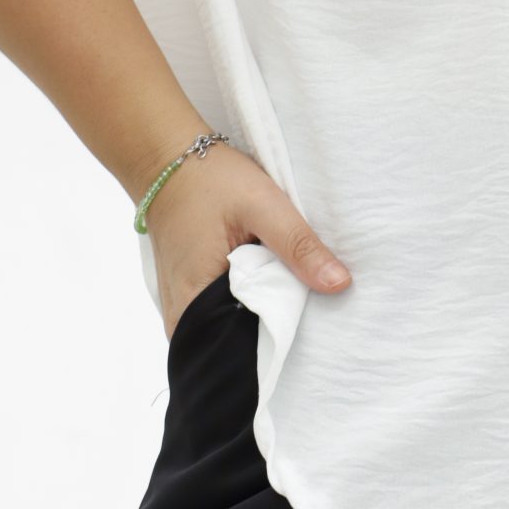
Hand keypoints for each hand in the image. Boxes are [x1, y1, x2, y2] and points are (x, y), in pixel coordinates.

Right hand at [145, 137, 353, 337]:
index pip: (247, 347)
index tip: (310, 313)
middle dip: (273, 323)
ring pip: (232, 327)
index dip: (283, 332)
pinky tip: (262, 276)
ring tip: (280, 281)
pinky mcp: (186, 298)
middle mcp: (180, 319)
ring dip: (260, 310)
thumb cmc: (210, 181)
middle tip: (299, 293)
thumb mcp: (263, 206)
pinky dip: (247, 299)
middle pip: (240, 341)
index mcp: (194, 305)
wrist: (169, 161)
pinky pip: (222, 313)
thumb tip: (339, 284)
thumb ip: (299, 246)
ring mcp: (181, 311)